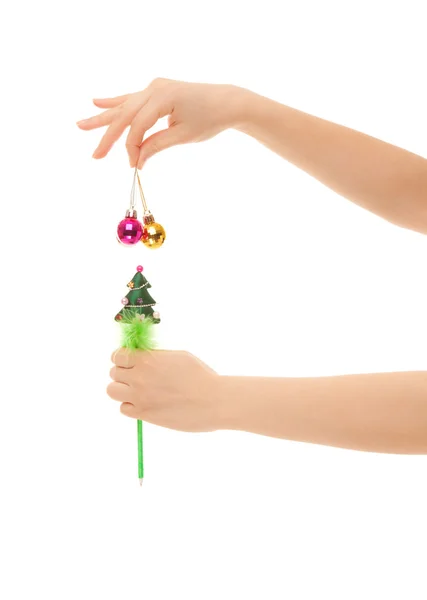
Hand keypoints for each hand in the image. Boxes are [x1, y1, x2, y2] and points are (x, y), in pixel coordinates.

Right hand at [77, 78, 246, 168]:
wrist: (226, 101)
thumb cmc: (209, 119)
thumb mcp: (183, 136)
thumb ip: (157, 145)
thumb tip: (137, 160)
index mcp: (162, 97)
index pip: (138, 126)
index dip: (132, 147)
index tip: (134, 165)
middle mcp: (154, 88)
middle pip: (125, 116)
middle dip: (108, 137)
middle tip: (95, 156)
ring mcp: (154, 87)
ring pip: (124, 106)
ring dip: (103, 117)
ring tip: (81, 125)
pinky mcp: (156, 90)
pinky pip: (131, 98)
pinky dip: (115, 102)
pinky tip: (96, 102)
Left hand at [107, 349, 221, 431]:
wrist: (213, 401)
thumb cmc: (201, 376)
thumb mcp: (178, 356)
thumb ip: (156, 357)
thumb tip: (143, 357)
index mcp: (148, 359)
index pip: (118, 355)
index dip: (122, 358)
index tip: (130, 361)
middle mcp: (139, 377)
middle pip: (113, 373)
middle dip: (123, 373)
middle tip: (138, 377)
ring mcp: (140, 397)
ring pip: (112, 391)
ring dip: (122, 390)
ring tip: (138, 391)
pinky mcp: (144, 414)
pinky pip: (124, 409)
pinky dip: (131, 406)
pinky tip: (146, 403)